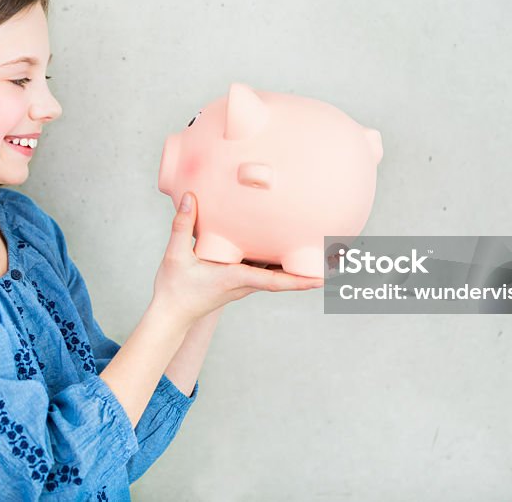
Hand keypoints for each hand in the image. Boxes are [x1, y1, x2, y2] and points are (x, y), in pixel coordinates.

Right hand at [152, 192, 323, 327]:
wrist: (171, 314)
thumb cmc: (174, 289)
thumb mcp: (175, 255)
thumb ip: (182, 225)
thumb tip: (191, 196)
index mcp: (236, 278)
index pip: (274, 280)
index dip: (300, 279)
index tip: (325, 277)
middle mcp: (246, 282)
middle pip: (286, 277)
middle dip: (313, 271)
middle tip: (341, 260)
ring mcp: (245, 282)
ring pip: (279, 273)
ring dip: (301, 266)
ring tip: (326, 253)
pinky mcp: (240, 279)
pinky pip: (266, 268)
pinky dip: (282, 261)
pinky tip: (287, 244)